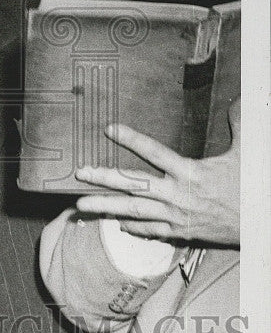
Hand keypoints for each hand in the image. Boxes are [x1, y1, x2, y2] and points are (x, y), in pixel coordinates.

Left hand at [74, 98, 239, 246]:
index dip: (131, 139)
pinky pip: (150, 230)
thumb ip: (239, 124)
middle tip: (81, 174)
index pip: (154, 152)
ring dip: (105, 208)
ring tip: (80, 206)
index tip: (110, 129)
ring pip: (133, 211)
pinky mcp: (180, 232)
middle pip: (133, 185)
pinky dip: (132, 227)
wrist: (261, 225)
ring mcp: (176, 216)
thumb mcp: (246, 153)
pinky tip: (116, 223)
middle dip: (104, 180)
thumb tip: (238, 100)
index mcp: (190, 172)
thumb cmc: (253, 187)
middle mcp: (177, 195)